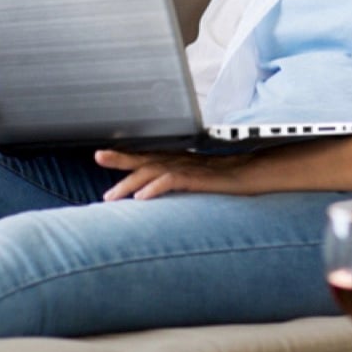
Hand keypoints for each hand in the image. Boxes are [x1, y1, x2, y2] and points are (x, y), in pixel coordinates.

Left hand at [94, 150, 254, 200]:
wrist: (252, 175)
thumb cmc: (225, 179)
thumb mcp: (195, 179)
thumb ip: (174, 181)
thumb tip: (152, 194)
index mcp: (176, 160)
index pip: (145, 156)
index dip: (123, 155)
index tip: (101, 155)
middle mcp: (179, 161)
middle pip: (144, 158)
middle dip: (120, 159)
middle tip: (98, 158)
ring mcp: (189, 169)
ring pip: (153, 170)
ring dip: (130, 182)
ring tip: (112, 195)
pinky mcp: (199, 178)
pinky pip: (173, 180)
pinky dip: (155, 187)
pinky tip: (142, 197)